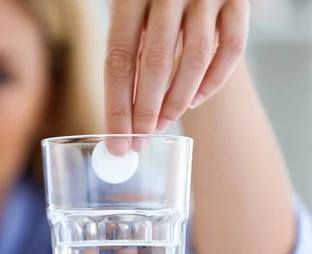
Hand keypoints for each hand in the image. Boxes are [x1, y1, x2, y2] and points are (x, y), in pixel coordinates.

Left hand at [105, 0, 249, 153]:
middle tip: (140, 143)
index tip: (117, 143)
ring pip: (194, 58)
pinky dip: (214, 81)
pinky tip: (195, 101)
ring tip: (162, 124)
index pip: (118, 61)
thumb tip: (121, 117)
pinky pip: (232, 48)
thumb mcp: (129, 13)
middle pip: (154, 63)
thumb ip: (126, 52)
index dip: (117, 108)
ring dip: (178, 101)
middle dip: (145, 112)